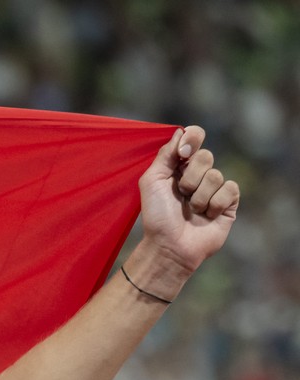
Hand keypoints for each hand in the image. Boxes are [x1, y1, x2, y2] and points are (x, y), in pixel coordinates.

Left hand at [135, 125, 239, 283]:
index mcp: (179, 166)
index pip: (194, 137)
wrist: (169, 246)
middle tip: (181, 194)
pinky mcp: (229, 202)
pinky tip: (206, 216)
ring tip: (191, 211)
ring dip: (199, 196)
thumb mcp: (151, 182)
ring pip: (216, 175)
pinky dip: (214, 204)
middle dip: (189, 177)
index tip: (182, 154)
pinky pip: (229, 189)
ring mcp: (215, 187)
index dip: (192, 139)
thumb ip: (164, 155)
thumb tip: (180, 132)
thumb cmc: (157, 217)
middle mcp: (198, 174)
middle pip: (205, 155)